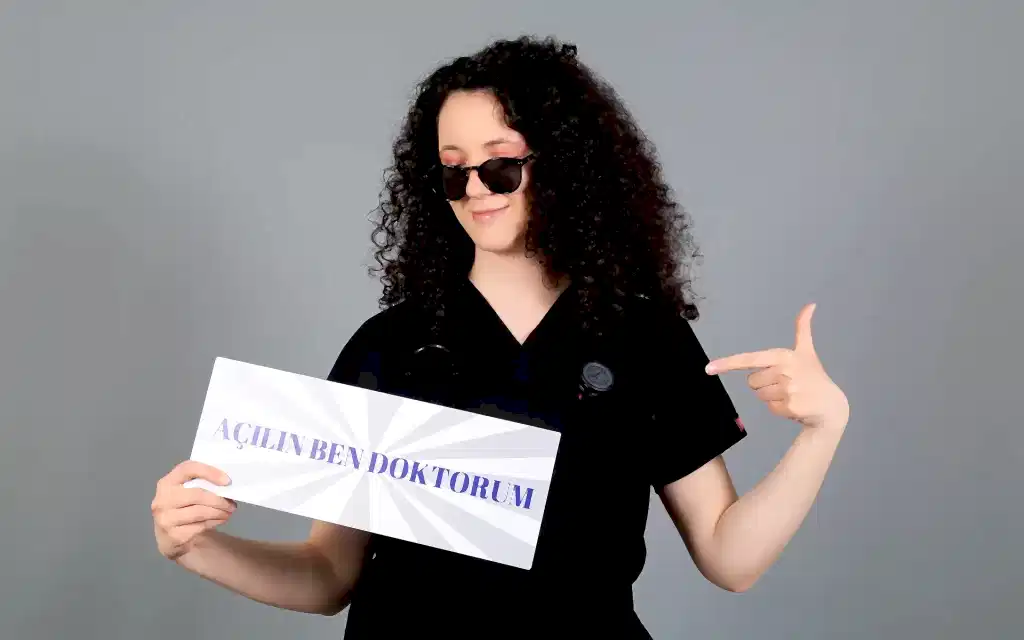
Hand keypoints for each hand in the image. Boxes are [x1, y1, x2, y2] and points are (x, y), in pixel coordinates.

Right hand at [151, 461, 235, 560]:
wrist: (168, 536)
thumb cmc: (182, 506)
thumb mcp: (185, 491)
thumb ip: (200, 483)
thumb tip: (226, 484)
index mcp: (167, 482)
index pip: (188, 469)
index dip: (209, 472)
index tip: (227, 481)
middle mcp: (163, 499)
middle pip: (196, 495)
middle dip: (218, 499)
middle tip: (232, 503)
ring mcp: (166, 518)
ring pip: (200, 512)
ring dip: (219, 512)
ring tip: (229, 511)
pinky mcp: (174, 535)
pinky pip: (199, 527)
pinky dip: (214, 522)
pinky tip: (220, 519)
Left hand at [705, 303, 848, 431]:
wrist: (831, 406)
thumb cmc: (814, 376)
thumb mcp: (807, 350)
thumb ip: (803, 327)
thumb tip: (811, 304)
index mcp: (784, 355)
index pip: (749, 359)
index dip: (728, 363)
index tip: (709, 368)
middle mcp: (784, 371)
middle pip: (751, 381)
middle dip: (765, 384)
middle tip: (786, 383)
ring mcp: (787, 389)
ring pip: (758, 395)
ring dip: (771, 397)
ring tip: (791, 393)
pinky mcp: (788, 406)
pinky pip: (768, 407)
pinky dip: (778, 408)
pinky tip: (793, 404)